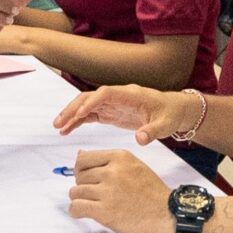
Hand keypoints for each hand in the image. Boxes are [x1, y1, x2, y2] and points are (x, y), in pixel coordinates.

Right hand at [53, 83, 192, 143]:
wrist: (173, 111)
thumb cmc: (170, 115)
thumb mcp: (165, 125)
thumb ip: (152, 131)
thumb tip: (140, 139)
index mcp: (130, 94)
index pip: (106, 93)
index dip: (92, 102)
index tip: (80, 114)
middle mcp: (117, 96)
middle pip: (90, 97)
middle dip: (74, 108)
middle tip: (59, 122)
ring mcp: (112, 104)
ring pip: (86, 105)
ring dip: (71, 114)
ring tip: (58, 127)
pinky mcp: (110, 112)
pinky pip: (90, 115)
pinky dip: (77, 121)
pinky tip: (66, 130)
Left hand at [66, 150, 174, 232]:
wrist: (168, 216)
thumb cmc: (152, 193)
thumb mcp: (134, 167)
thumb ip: (109, 161)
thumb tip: (79, 155)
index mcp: (120, 157)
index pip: (83, 158)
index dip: (81, 170)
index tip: (88, 179)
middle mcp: (112, 171)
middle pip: (79, 176)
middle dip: (83, 186)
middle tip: (96, 195)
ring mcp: (108, 191)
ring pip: (75, 192)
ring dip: (81, 200)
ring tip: (93, 205)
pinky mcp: (104, 211)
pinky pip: (76, 207)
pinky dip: (76, 211)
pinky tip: (85, 213)